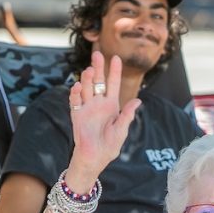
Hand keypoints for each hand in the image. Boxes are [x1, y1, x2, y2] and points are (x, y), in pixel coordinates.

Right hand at [66, 52, 141, 184]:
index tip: (116, 57)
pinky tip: (78, 86)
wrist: (95, 158)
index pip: (113, 84)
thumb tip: (138, 101)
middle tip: (98, 54)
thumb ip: (127, 116)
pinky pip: (76, 102)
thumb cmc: (110, 146)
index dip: (114, 71)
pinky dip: (76, 94)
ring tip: (90, 70)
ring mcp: (87, 108)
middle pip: (98, 81)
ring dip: (87, 79)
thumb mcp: (121, 130)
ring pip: (86, 88)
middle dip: (98, 67)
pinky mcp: (77, 115)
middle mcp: (98, 103)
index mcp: (111, 106)